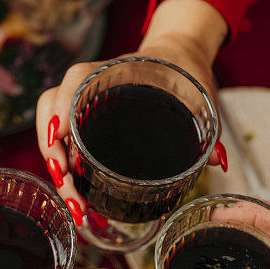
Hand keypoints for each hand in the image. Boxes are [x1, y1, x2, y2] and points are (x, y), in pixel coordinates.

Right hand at [36, 0, 226, 224]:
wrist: (178, 60)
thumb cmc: (186, 75)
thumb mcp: (200, 96)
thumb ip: (209, 128)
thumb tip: (218, 160)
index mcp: (115, 71)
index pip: (76, 78)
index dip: (62, 104)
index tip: (59, 135)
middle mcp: (90, 88)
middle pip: (53, 116)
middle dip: (56, 159)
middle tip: (73, 195)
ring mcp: (83, 108)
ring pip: (52, 137)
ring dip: (58, 175)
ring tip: (78, 208)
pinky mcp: (84, 127)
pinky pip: (64, 149)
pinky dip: (68, 179)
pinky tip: (83, 204)